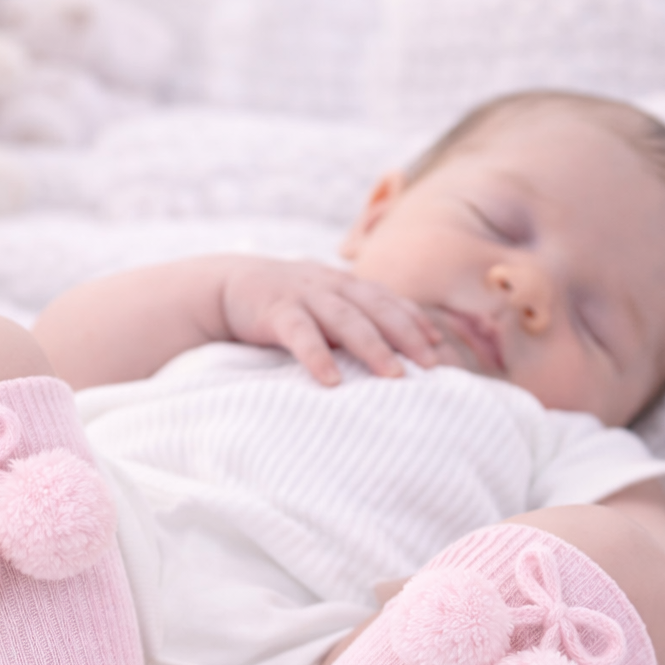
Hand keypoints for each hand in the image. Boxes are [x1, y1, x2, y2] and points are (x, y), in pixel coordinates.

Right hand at [219, 258, 441, 384]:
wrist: (225, 286)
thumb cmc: (284, 304)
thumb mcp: (322, 305)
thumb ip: (352, 321)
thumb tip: (393, 353)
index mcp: (345, 285)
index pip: (389, 299)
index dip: (415, 320)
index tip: (439, 347)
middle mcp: (330, 286)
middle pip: (377, 308)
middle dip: (407, 335)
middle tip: (430, 365)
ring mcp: (304, 296)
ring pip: (346, 319)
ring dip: (373, 346)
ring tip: (394, 376)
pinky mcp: (275, 311)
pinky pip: (300, 333)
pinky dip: (317, 356)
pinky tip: (331, 380)